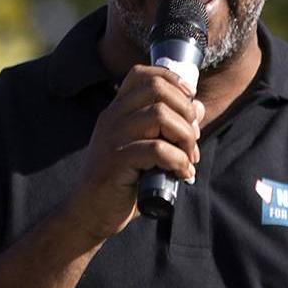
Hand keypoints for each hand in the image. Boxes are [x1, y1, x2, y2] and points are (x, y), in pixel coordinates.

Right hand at [64, 64, 205, 242]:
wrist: (90, 214)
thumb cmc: (124, 182)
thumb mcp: (149, 150)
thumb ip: (171, 129)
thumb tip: (198, 107)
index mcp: (117, 110)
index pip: (142, 74)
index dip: (172, 80)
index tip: (190, 101)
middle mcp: (112, 117)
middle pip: (157, 89)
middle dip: (185, 112)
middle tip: (193, 139)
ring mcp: (112, 138)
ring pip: (160, 116)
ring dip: (185, 137)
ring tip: (189, 159)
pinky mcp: (115, 161)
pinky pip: (157, 149)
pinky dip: (178, 161)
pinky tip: (182, 174)